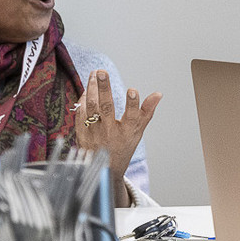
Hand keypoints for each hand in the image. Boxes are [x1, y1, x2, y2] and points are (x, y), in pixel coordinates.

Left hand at [72, 70, 160, 205]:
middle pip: (106, 108)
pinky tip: (88, 89)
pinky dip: (84, 99)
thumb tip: (158, 94)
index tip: (132, 91)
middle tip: (101, 72)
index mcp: (127, 132)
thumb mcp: (138, 131)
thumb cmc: (122, 147)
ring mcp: (95, 132)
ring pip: (91, 107)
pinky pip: (81, 112)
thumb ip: (147, 111)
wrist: (102, 169)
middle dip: (104, 88)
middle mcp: (110, 132)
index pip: (132, 117)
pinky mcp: (82, 132)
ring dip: (91, 89)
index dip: (133, 104)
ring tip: (94, 74)